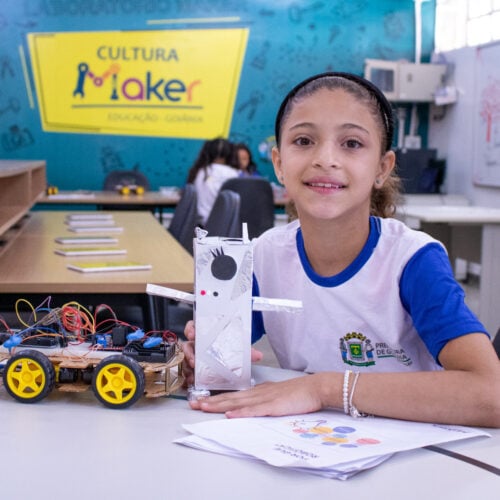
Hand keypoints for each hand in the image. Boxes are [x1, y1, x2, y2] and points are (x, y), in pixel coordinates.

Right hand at [180, 320, 264, 386]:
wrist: (230, 358)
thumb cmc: (229, 348)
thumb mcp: (237, 347)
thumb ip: (246, 351)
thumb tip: (258, 355)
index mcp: (205, 334)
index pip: (193, 326)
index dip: (191, 329)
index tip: (192, 333)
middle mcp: (197, 344)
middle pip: (187, 345)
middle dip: (188, 353)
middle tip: (193, 360)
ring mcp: (193, 356)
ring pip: (185, 359)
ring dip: (187, 367)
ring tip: (192, 374)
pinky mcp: (193, 368)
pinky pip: (187, 370)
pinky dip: (188, 376)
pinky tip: (191, 381)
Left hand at [189, 374, 325, 417]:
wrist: (315, 388)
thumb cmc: (299, 393)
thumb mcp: (277, 395)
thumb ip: (264, 400)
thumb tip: (251, 407)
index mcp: (259, 390)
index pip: (233, 395)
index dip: (216, 398)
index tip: (201, 400)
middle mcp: (258, 393)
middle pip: (230, 398)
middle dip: (210, 401)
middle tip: (192, 403)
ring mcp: (265, 398)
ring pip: (237, 402)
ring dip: (219, 405)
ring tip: (203, 407)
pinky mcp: (273, 405)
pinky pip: (254, 410)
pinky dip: (241, 413)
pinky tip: (230, 415)